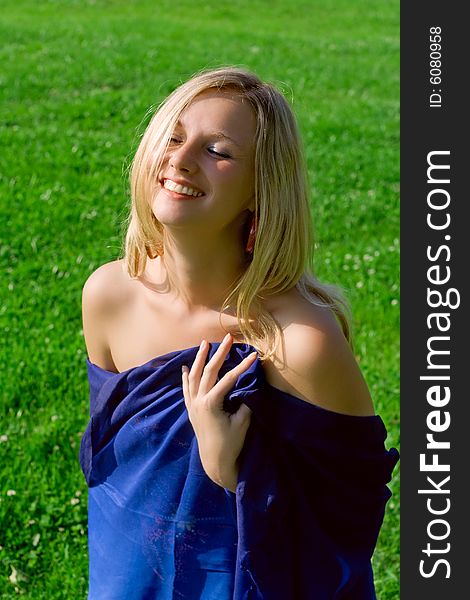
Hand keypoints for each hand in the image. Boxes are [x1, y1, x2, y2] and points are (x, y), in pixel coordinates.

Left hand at [182, 333, 256, 491]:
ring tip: (205, 343)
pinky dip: (186, 377)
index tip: (254, 355)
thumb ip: (245, 403)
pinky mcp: (191, 410)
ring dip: (200, 358)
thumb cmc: (231, 444)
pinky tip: (186, 367)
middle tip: (228, 338)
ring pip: (194, 376)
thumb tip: (250, 386)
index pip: (228, 379)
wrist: (215, 462)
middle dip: (219, 353)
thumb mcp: (242, 423)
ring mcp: (192, 405)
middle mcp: (198, 401)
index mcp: (211, 404)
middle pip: (209, 371)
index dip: (242, 366)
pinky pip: (186, 389)